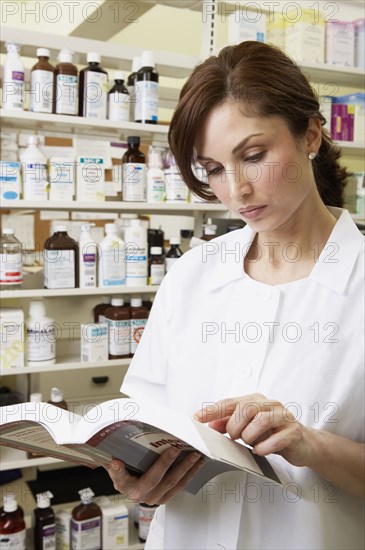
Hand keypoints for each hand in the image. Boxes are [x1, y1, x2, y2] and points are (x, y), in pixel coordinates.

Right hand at [105, 448, 203, 504]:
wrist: (131, 486)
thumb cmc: (124, 473)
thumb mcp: (114, 467)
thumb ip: (114, 465)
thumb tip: (113, 460)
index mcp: (126, 486)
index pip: (123, 476)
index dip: (120, 470)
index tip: (117, 462)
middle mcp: (141, 495)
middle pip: (157, 480)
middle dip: (169, 464)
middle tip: (177, 449)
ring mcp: (155, 497)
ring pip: (173, 484)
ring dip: (186, 469)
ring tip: (196, 456)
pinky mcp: (165, 497)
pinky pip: (179, 486)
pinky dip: (189, 475)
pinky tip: (197, 465)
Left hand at [194, 393, 311, 466]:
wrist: (304, 443)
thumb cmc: (273, 433)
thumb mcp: (249, 427)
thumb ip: (230, 423)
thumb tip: (210, 425)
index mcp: (256, 400)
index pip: (230, 402)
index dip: (212, 410)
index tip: (197, 418)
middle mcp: (270, 405)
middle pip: (246, 408)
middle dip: (234, 426)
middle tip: (233, 438)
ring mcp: (283, 417)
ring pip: (261, 420)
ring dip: (249, 435)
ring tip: (248, 443)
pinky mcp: (294, 432)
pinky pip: (277, 438)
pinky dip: (264, 447)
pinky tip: (260, 451)